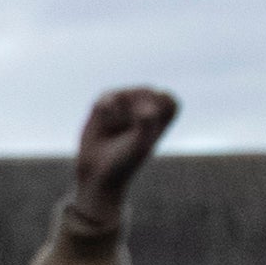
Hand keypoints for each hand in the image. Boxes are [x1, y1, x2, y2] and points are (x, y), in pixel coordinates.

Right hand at [68, 87, 177, 212]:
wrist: (99, 172)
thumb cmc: (126, 160)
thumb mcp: (141, 144)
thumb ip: (146, 123)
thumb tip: (142, 107)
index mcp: (162, 113)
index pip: (167, 99)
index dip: (155, 115)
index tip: (148, 132)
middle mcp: (144, 102)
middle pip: (146, 92)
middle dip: (136, 115)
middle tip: (129, 134)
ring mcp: (124, 101)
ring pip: (125, 94)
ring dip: (120, 117)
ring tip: (116, 131)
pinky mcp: (104, 102)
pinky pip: (106, 98)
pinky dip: (106, 112)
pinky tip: (104, 126)